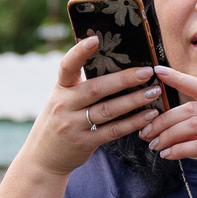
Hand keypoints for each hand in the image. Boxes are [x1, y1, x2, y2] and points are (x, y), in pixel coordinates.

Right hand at [18, 37, 165, 176]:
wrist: (42, 158)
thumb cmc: (59, 122)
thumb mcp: (61, 100)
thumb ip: (81, 86)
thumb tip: (116, 65)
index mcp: (60, 89)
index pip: (67, 66)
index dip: (79, 52)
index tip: (95, 39)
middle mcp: (64, 105)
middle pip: (96, 89)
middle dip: (124, 79)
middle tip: (147, 71)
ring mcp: (73, 125)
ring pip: (108, 110)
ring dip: (134, 100)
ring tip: (154, 91)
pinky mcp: (84, 143)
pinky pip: (113, 131)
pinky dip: (133, 122)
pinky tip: (149, 115)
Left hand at [142, 69, 196, 197]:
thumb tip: (165, 128)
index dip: (178, 77)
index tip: (157, 71)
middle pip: (191, 109)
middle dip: (163, 120)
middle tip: (146, 133)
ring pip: (193, 125)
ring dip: (168, 136)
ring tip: (155, 146)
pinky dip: (179, 150)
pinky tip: (168, 155)